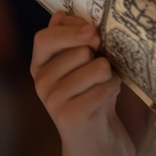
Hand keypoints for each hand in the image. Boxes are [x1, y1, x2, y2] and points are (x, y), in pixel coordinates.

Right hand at [31, 11, 134, 155]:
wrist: (95, 131)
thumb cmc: (92, 86)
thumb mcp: (84, 58)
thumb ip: (79, 37)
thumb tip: (83, 26)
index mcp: (41, 62)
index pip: (45, 37)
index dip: (71, 29)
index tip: (93, 30)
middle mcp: (40, 81)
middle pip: (81, 50)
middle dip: (99, 55)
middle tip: (98, 68)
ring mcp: (51, 100)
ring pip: (98, 67)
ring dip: (109, 74)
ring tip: (101, 84)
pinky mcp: (68, 116)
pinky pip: (105, 87)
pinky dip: (113, 89)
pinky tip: (105, 98)